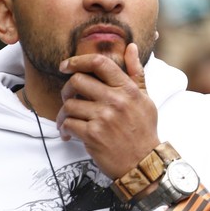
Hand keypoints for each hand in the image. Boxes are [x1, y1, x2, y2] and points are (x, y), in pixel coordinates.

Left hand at [56, 43, 159, 178]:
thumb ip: (135, 72)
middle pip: (78, 81)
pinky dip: (65, 128)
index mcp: (128, 89)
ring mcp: (104, 117)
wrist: (144, 163)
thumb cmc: (144, 130)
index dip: (78, 60)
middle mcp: (116, 100)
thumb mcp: (145, 99)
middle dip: (67, 89)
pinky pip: (68, 123)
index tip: (66, 66)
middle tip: (69, 98)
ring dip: (64, 113)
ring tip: (69, 120)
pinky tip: (70, 134)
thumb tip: (131, 47)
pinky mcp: (93, 135)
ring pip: (69, 104)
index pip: (100, 63)